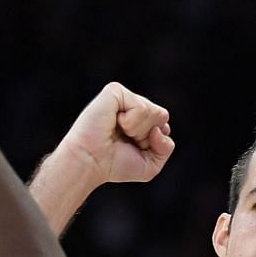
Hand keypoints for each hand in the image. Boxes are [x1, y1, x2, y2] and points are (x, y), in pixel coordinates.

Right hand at [53, 82, 175, 188]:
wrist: (89, 163)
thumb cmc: (113, 165)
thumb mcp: (150, 165)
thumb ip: (166, 148)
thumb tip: (160, 128)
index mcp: (139, 119)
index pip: (164, 125)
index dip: (153, 143)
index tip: (131, 149)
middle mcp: (132, 105)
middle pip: (162, 116)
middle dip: (147, 135)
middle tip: (124, 140)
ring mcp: (123, 97)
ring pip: (153, 112)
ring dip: (138, 130)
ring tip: (117, 132)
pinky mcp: (115, 91)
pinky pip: (141, 107)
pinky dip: (131, 122)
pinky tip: (114, 123)